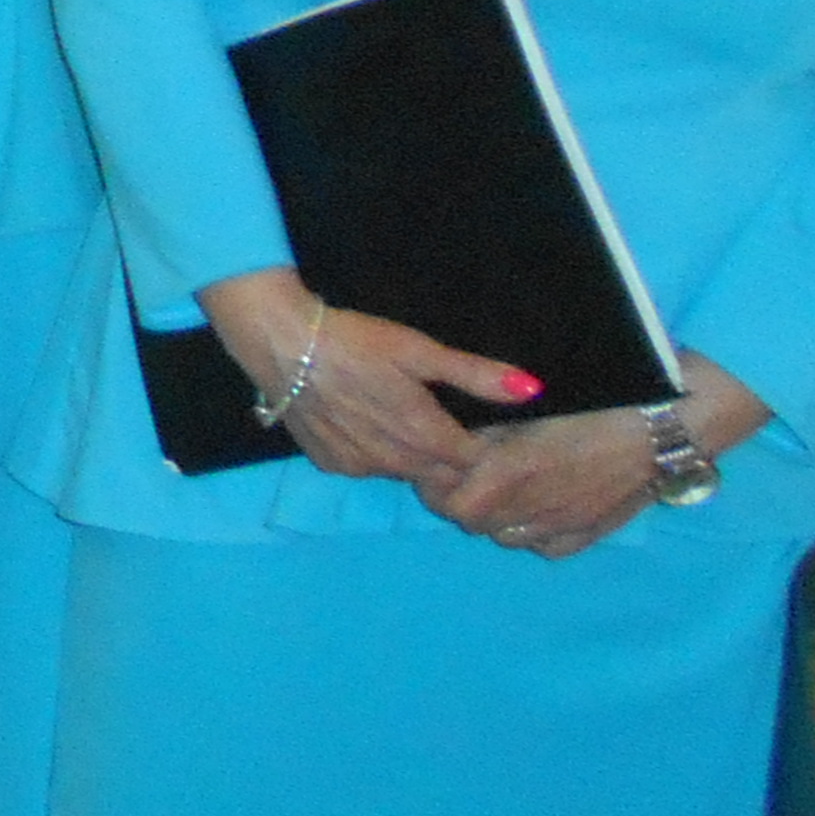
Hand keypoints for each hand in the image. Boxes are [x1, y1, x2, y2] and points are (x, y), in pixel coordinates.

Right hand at [193, 267, 536, 489]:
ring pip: (403, 472)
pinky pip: (367, 468)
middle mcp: (395, 463)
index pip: (473, 464)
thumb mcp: (420, 350)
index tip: (478, 425)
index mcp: (424, 437)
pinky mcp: (330, 465)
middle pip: (440, 474)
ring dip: (410, 455)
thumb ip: (476, 374)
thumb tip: (533, 389)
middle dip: (448, 456)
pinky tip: (364, 422)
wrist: (281, 342)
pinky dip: (374, 453)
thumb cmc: (356, 341)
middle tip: (441, 419)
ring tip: (401, 418)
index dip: (480, 446)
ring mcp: (359, 468)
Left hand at [430, 357, 768, 560]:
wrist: (666, 423)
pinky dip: (534, 532)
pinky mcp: (592, 531)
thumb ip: (492, 425)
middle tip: (463, 474)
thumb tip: (458, 434)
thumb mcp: (534, 404)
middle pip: (473, 523)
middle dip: (460, 500)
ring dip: (495, 516)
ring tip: (500, 487)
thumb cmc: (598, 399)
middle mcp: (535, 505)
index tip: (436, 464)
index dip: (437, 485)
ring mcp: (565, 523)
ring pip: (507, 538)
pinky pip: (547, 547)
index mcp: (514, 471)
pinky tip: (537, 507)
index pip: (452, 503)